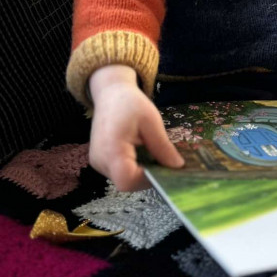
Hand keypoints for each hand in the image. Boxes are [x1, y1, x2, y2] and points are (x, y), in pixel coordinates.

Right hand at [88, 64, 183, 190]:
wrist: (111, 94)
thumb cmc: (131, 103)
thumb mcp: (151, 122)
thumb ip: (162, 147)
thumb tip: (178, 167)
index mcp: (112, 149)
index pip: (127, 180)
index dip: (147, 179)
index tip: (165, 168)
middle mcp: (100, 161)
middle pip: (126, 182)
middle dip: (148, 176)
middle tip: (166, 162)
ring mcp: (98, 163)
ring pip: (123, 179)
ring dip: (141, 171)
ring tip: (154, 154)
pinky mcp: (99, 161)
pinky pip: (119, 171)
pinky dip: (134, 167)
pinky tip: (143, 152)